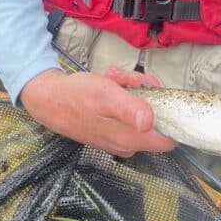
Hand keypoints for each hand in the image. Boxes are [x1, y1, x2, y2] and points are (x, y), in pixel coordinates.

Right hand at [19, 65, 176, 156]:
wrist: (48, 99)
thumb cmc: (78, 96)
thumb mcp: (108, 95)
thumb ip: (131, 109)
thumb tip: (151, 122)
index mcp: (131, 139)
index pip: (169, 141)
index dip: (172, 116)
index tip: (162, 96)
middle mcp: (127, 143)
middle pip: (154, 119)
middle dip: (146, 94)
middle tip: (130, 79)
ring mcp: (116, 137)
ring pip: (137, 111)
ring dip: (130, 90)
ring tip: (114, 77)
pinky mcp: (107, 129)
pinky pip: (123, 111)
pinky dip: (119, 94)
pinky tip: (107, 81)